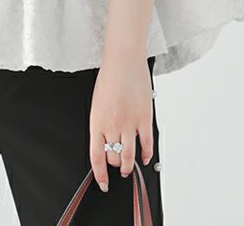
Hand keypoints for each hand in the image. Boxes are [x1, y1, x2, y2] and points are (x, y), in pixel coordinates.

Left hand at [89, 54, 154, 192]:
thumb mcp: (97, 103)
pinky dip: (147, 154)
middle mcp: (112, 125)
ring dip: (129, 166)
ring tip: (129, 168)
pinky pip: (147, 143)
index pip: (97, 156)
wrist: (123, 60)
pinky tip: (145, 156)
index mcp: (97, 121)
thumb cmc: (109, 77)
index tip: (103, 182)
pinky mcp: (144, 118)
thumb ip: (101, 123)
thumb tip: (105, 141)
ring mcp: (129, 123)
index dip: (100, 174)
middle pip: (114, 158)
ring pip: (129, 155)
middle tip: (118, 168)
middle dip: (115, 166)